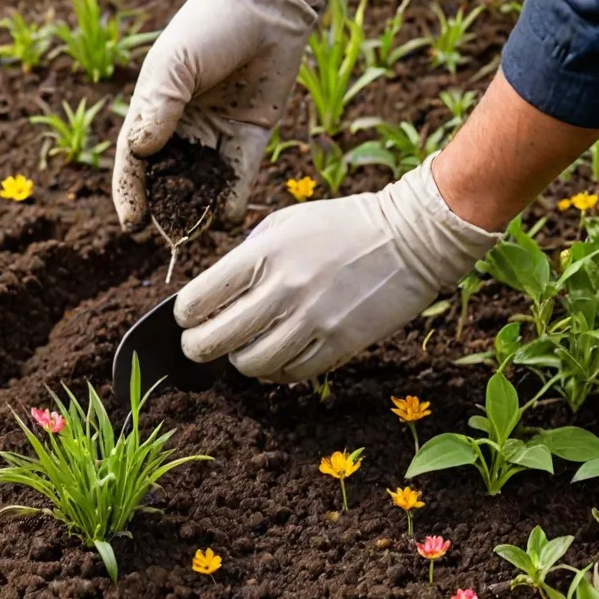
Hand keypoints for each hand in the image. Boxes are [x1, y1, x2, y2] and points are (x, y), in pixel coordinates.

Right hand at [112, 0, 317, 230]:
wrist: (266, 3)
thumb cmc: (209, 26)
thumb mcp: (174, 65)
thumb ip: (159, 108)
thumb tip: (139, 154)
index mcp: (153, 112)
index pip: (134, 163)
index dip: (130, 195)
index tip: (133, 225)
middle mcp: (182, 130)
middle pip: (166, 182)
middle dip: (164, 210)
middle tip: (168, 236)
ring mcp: (215, 136)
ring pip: (200, 186)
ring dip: (197, 211)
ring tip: (196, 232)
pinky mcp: (248, 138)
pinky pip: (237, 177)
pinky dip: (231, 199)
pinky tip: (226, 216)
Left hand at [174, 156, 501, 381]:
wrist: (412, 237)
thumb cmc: (342, 226)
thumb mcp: (285, 224)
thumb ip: (245, 258)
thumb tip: (211, 296)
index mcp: (263, 254)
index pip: (197, 300)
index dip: (185, 315)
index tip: (190, 316)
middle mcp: (283, 289)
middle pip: (214, 341)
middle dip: (197, 347)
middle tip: (199, 345)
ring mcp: (312, 320)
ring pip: (250, 365)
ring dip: (239, 361)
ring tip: (244, 349)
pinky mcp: (338, 344)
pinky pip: (290, 374)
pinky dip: (276, 371)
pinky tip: (278, 356)